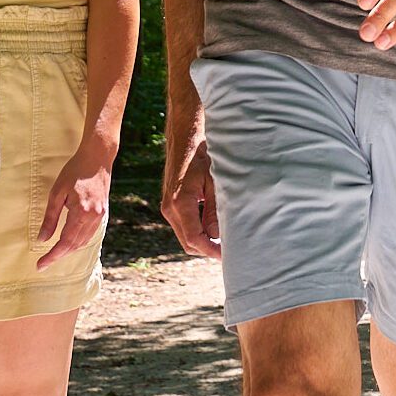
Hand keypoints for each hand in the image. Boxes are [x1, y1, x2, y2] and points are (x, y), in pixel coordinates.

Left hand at [36, 142, 112, 270]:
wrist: (97, 157)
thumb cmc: (75, 171)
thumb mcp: (57, 192)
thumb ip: (50, 218)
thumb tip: (42, 239)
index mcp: (82, 212)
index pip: (65, 242)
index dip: (52, 256)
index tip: (40, 265)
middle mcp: (94, 217)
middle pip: (75, 245)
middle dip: (59, 256)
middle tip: (43, 263)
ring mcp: (100, 215)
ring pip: (84, 241)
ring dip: (69, 250)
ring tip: (54, 254)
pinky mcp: (103, 212)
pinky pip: (90, 233)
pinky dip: (79, 241)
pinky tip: (69, 241)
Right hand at [161, 135, 220, 258]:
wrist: (184, 140)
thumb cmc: (202, 156)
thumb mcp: (214, 182)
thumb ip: (215, 210)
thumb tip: (217, 236)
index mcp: (180, 203)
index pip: (194, 239)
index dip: (210, 250)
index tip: (226, 255)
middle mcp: (170, 209)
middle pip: (188, 242)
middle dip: (207, 249)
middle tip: (228, 251)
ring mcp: (167, 207)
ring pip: (185, 236)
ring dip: (202, 241)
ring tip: (224, 240)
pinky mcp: (169, 205)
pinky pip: (183, 226)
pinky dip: (197, 231)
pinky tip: (213, 227)